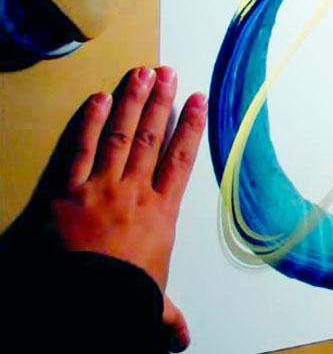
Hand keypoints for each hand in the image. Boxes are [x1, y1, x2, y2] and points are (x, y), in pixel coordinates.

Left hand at [51, 66, 205, 351]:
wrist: (84, 298)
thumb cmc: (122, 295)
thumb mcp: (150, 304)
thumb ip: (166, 314)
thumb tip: (183, 340)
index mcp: (160, 213)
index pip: (180, 161)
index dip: (190, 128)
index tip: (197, 101)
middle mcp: (134, 192)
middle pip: (152, 138)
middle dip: (161, 102)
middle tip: (168, 73)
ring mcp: (100, 186)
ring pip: (121, 136)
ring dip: (133, 101)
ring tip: (142, 73)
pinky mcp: (67, 190)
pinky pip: (81, 149)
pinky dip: (90, 122)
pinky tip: (99, 98)